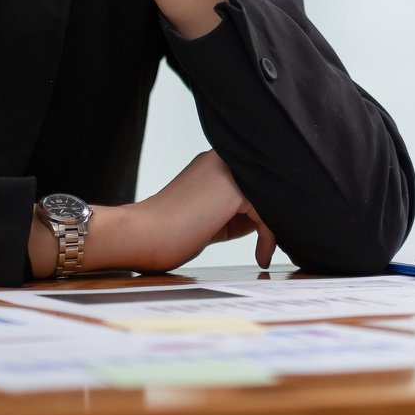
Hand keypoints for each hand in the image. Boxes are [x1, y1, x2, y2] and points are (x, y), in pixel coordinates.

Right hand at [77, 151, 275, 274]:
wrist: (141, 236)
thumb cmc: (166, 232)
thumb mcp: (208, 217)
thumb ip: (234, 212)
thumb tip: (267, 222)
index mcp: (213, 162)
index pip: (253, 182)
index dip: (264, 211)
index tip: (266, 238)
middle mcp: (221, 159)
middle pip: (264, 186)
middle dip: (274, 216)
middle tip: (270, 245)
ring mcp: (226, 170)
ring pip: (269, 198)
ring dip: (273, 227)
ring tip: (264, 252)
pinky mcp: (232, 189)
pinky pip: (266, 213)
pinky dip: (269, 236)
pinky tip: (261, 255)